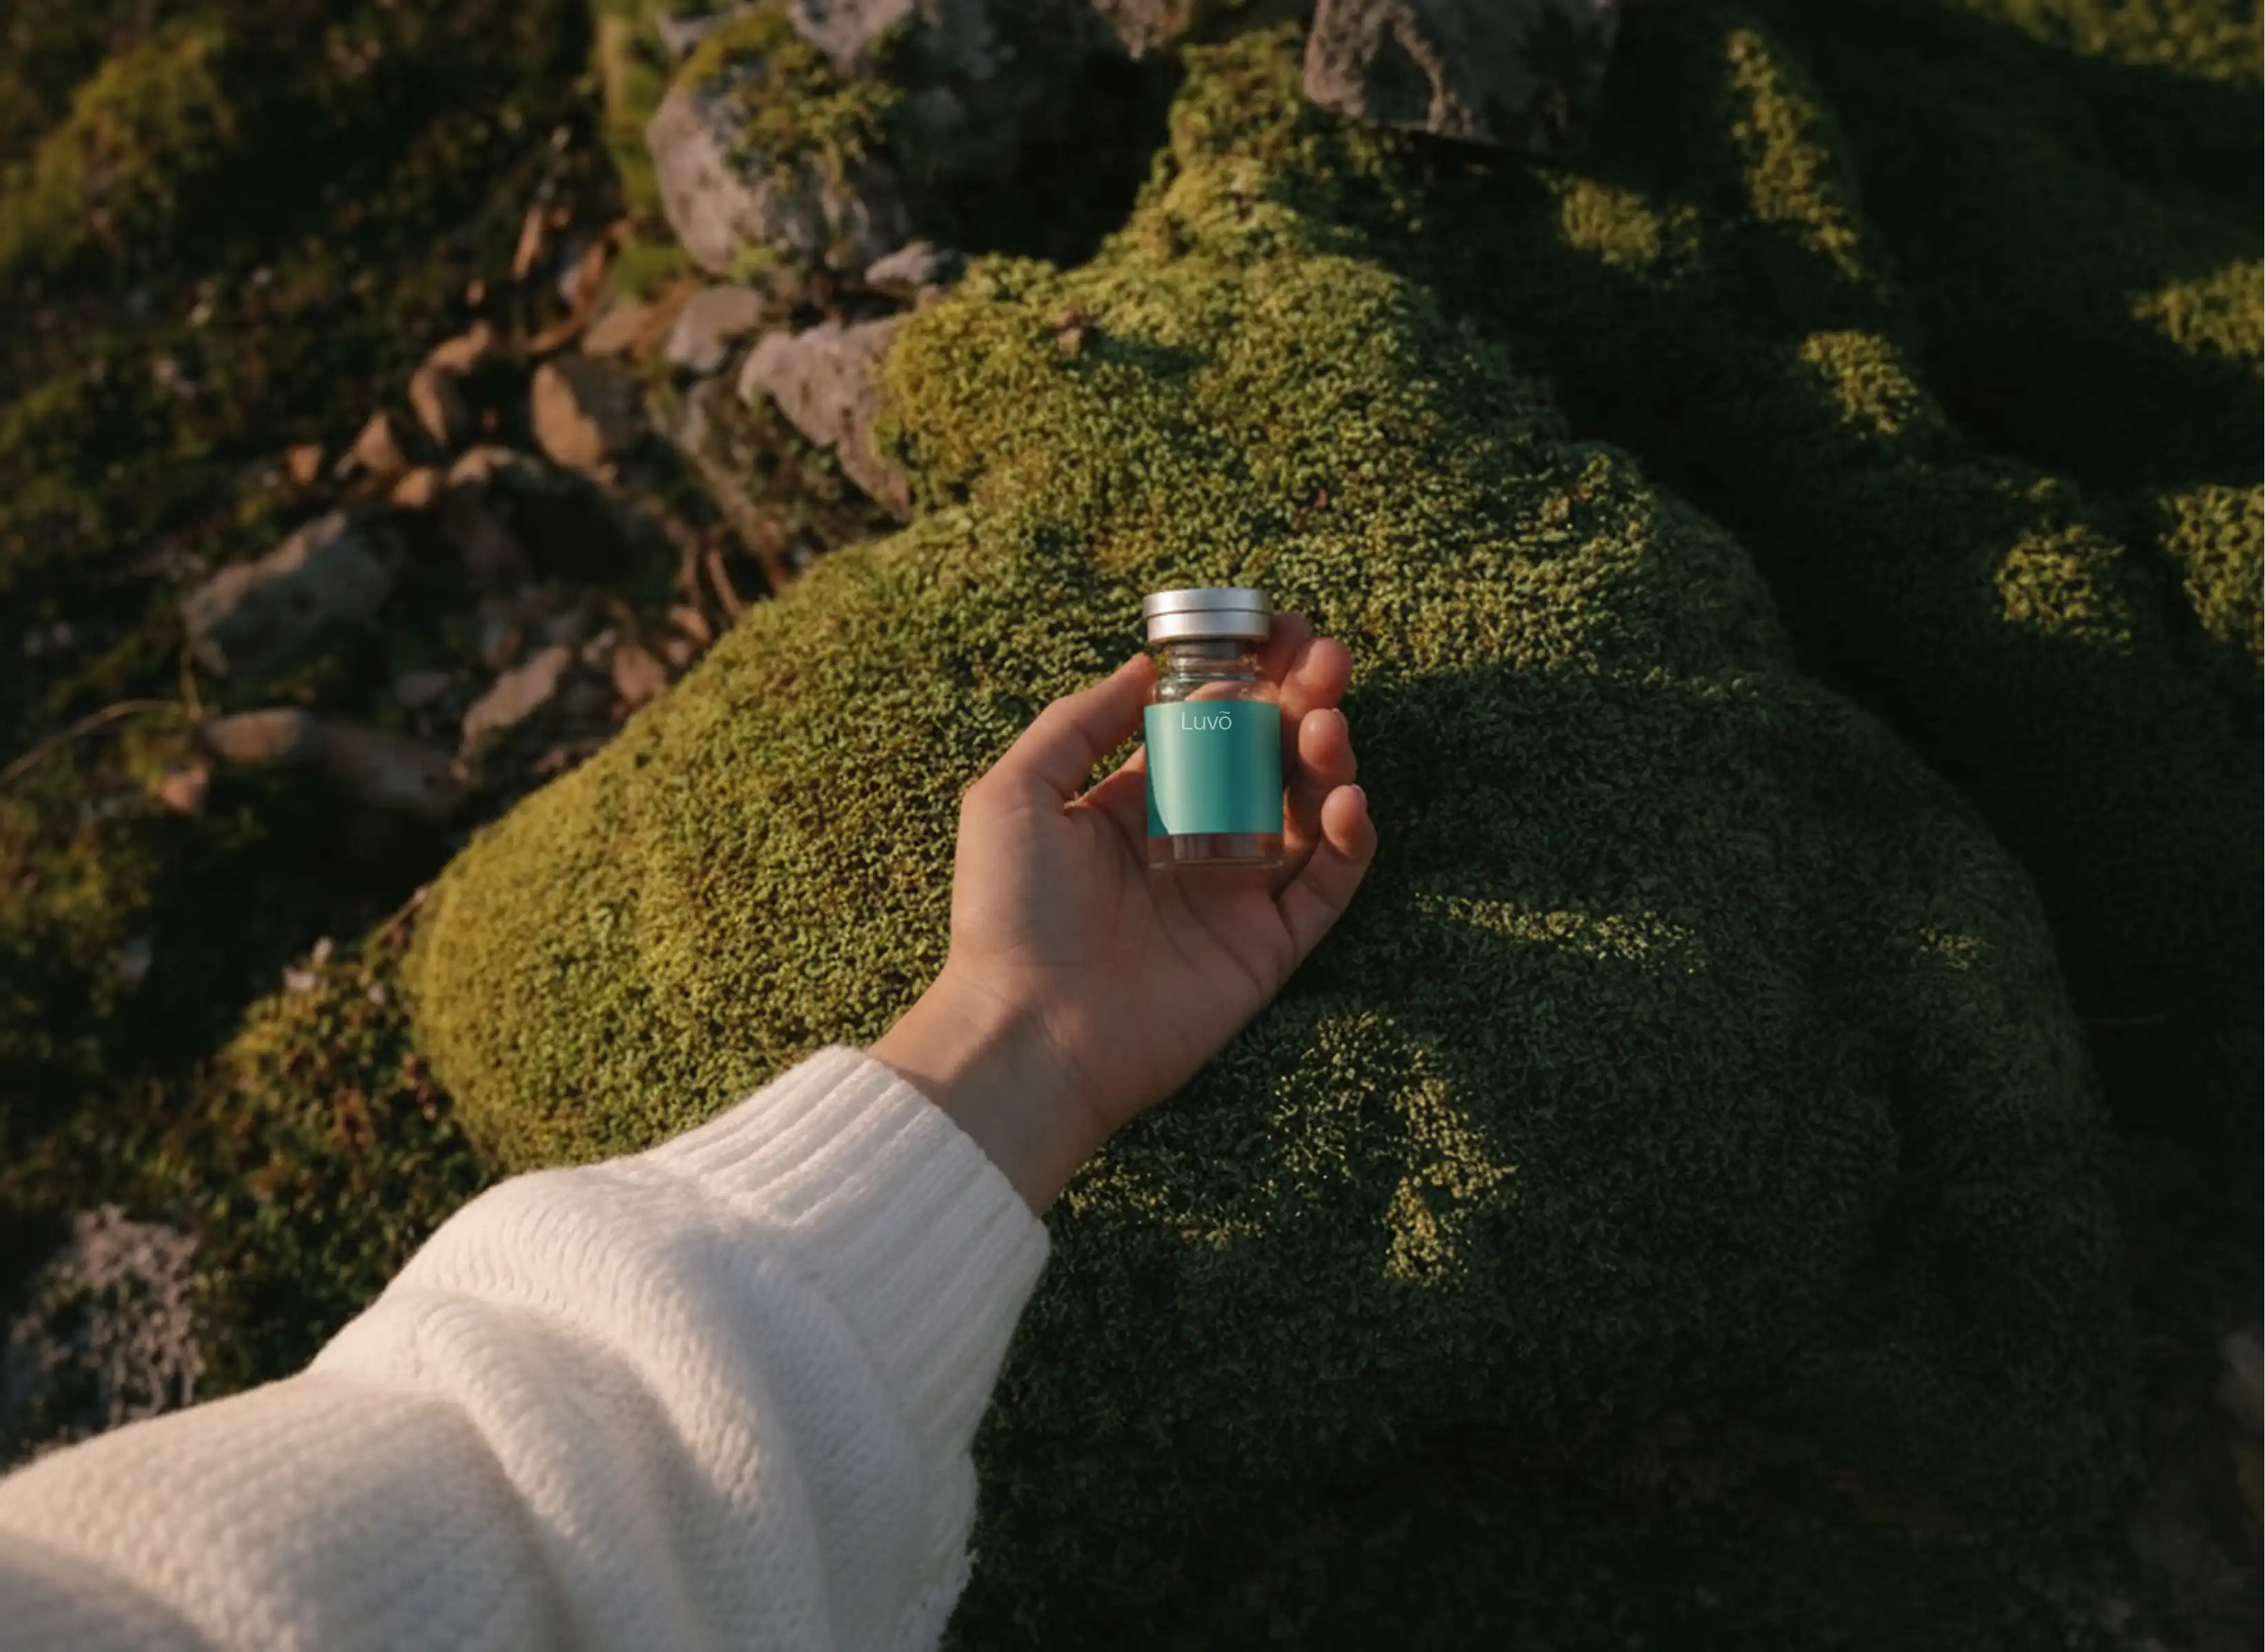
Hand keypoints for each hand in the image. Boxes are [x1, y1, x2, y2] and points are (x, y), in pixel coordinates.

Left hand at [871, 613, 1376, 1212]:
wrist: (1027, 1032)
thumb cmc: (1007, 913)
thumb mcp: (1016, 792)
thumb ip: (1080, 722)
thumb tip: (1145, 667)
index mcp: (1134, 805)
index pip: (1208, 726)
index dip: (1246, 675)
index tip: (1277, 632)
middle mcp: (1192, 844)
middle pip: (1268, 758)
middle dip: (1302, 701)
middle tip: (1327, 659)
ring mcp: (1233, 897)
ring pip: (1307, 812)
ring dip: (1328, 758)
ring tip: (1325, 726)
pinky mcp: (1266, 949)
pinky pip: (1327, 885)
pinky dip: (1351, 840)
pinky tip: (1345, 799)